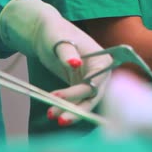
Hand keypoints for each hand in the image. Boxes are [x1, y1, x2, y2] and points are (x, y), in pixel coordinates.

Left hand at [0, 0, 112, 125]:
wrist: (47, 33)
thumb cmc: (55, 32)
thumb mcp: (60, 40)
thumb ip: (68, 53)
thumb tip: (76, 64)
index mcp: (103, 61)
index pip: (95, 82)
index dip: (79, 92)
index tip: (58, 97)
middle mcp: (102, 74)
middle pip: (92, 96)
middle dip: (77, 109)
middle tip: (60, 119)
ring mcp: (93, 82)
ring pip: (85, 102)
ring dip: (70, 111)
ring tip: (52, 115)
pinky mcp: (82, 87)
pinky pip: (78, 101)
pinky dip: (67, 107)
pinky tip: (53, 112)